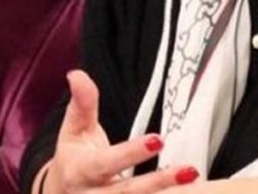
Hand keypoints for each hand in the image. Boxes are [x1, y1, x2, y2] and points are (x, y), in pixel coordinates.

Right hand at [42, 69, 199, 192]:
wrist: (63, 193)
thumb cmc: (74, 157)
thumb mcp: (74, 128)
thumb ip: (82, 103)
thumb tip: (76, 74)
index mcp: (80, 171)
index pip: (107, 162)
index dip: (131, 153)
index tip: (158, 140)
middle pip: (127, 192)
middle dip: (158, 182)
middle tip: (189, 170)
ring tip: (194, 179)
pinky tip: (191, 192)